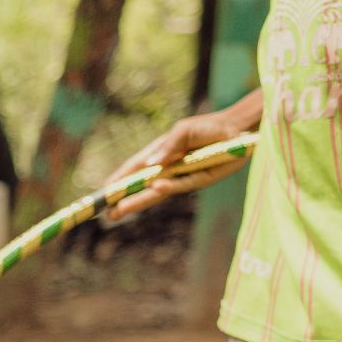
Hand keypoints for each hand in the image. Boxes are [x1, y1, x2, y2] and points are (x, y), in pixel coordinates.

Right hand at [103, 110, 248, 221]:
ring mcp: (182, 177)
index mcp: (159, 154)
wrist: (237, 130)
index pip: (135, 169)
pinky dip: (168, 187)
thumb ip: (169, 146)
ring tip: (120, 212)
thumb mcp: (184, 131)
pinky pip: (181, 186)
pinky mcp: (199, 181)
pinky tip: (154, 189)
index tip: (104, 190)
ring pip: (157, 192)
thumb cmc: (208, 127)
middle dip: (125, 199)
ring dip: (139, 201)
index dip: (119, 180)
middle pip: (142, 186)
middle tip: (108, 213)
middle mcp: (168, 169)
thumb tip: (151, 164)